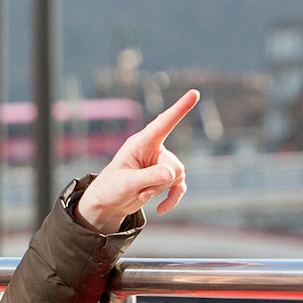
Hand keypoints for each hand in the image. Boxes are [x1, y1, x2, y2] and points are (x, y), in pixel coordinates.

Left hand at [76, 89, 198, 233]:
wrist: (108, 202)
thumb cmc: (111, 187)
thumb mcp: (126, 184)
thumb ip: (148, 177)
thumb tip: (171, 174)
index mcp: (141, 142)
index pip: (164, 123)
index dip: (180, 108)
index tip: (194, 93)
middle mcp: (153, 149)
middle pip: (175, 164)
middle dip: (160, 182)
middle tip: (139, 191)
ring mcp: (161, 163)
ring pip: (177, 176)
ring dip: (160, 191)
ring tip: (139, 194)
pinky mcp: (165, 178)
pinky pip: (179, 187)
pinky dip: (172, 199)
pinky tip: (161, 210)